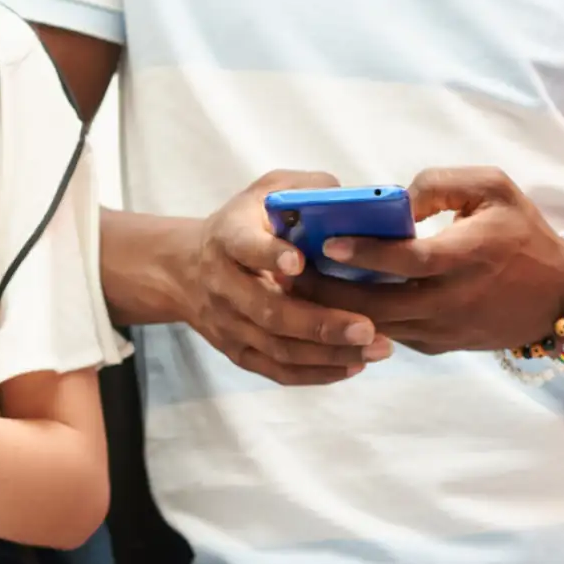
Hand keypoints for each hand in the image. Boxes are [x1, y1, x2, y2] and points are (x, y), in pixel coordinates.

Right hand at [174, 170, 392, 385]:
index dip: (269, 255)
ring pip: (277, 346)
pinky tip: (354, 365)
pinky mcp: (236, 350)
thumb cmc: (248, 223)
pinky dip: (316, 372)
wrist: (188, 268)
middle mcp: (222, 283)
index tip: (299, 262)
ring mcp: (227, 322)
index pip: (245, 247)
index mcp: (229, 237)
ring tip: (376, 349)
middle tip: (366, 328)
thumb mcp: (270, 191)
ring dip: (328, 352)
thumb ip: (309, 190)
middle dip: (318, 322)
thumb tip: (356, 203)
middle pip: (267, 310)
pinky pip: (276, 370)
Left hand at [295, 167, 563, 354]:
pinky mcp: (434, 346)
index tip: (326, 243)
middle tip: (286, 271)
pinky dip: (353, 320)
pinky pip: (385, 333)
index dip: (366, 253)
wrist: (556, 300)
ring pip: (374, 325)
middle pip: (377, 304)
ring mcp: (442, 328)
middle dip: (327, 290)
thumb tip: (393, 197)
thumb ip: (443, 184)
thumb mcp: (495, 190)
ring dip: (331, 309)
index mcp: (471, 256)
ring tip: (294, 286)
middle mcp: (454, 299)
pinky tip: (323, 301)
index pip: (410, 261)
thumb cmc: (520, 233)